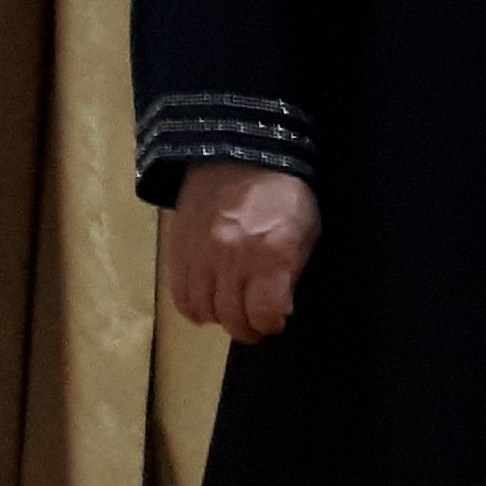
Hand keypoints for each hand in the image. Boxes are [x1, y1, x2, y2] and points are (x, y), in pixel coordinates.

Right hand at [162, 162, 319, 341]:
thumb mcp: (307, 230)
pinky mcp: (179, 253)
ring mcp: (201, 256)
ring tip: (234, 310)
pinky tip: (210, 301)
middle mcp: (232, 259)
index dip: (272, 325)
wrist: (237, 156)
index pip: (264, 314)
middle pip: (232, 318)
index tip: (276, 321)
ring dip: (221, 318)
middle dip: (248, 328)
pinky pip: (181, 297)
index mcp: (270, 253)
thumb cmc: (283, 195)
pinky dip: (196, 307)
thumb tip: (281, 308)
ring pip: (204, 312)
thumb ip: (293, 272)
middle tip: (256, 324)